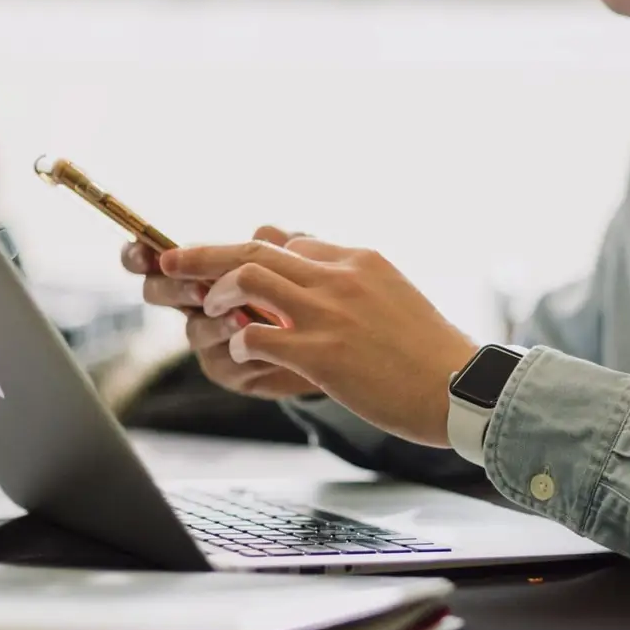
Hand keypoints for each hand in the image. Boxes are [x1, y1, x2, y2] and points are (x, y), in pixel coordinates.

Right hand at [123, 227, 320, 401]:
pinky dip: (240, 350)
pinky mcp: (230, 369)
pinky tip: (261, 343)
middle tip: (200, 289)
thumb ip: (281, 243)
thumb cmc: (310, 294)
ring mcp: (210, 338)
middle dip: (173, 288)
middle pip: (159, 292)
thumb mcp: (301, 260)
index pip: (157, 258)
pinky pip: (222, 362)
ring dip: (214, 323)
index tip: (142, 252)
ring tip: (241, 318)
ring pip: (193, 330)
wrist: (332, 343)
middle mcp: (198, 302)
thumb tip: (264, 231)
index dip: (139, 254)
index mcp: (204, 269)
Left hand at [159, 238, 479, 447]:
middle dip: (202, 253)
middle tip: (168, 262)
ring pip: (248, 279)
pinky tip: (244, 353)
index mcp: (359, 260)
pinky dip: (241, 342)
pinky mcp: (322, 354)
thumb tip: (324, 284)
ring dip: (217, 294)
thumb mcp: (395, 299)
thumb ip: (355, 285)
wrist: (461, 389)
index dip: (252, 253)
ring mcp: (329, 313)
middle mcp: (340, 277)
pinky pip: (258, 335)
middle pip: (255, 247)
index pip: (290, 241)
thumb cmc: (432, 356)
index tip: (227, 268)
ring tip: (210, 313)